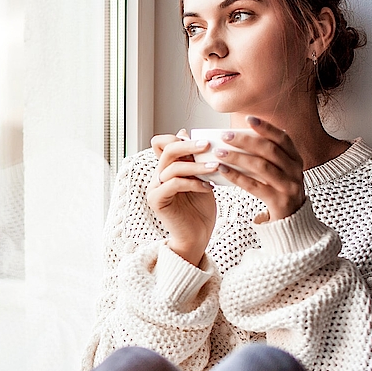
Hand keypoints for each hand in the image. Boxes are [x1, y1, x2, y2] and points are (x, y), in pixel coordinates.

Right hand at [148, 129, 216, 264]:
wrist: (197, 237)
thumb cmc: (200, 210)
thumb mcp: (201, 179)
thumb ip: (194, 160)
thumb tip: (186, 133)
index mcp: (166, 168)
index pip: (162, 143)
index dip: (177, 138)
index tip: (202, 140)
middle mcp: (157, 176)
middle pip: (168, 149)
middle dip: (189, 145)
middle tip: (208, 145)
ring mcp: (155, 188)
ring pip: (173, 166)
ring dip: (197, 165)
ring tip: (216, 167)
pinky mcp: (157, 200)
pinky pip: (174, 184)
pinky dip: (193, 183)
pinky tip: (207, 187)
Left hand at [212, 117, 305, 220]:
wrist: (292, 219)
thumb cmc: (279, 189)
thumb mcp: (280, 170)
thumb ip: (266, 156)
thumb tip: (237, 138)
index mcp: (296, 159)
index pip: (283, 138)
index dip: (266, 128)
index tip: (248, 119)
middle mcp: (295, 170)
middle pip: (270, 150)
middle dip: (246, 141)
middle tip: (226, 135)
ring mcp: (288, 186)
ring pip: (261, 167)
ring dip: (238, 157)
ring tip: (219, 152)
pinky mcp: (278, 201)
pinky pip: (254, 186)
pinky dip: (236, 177)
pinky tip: (222, 170)